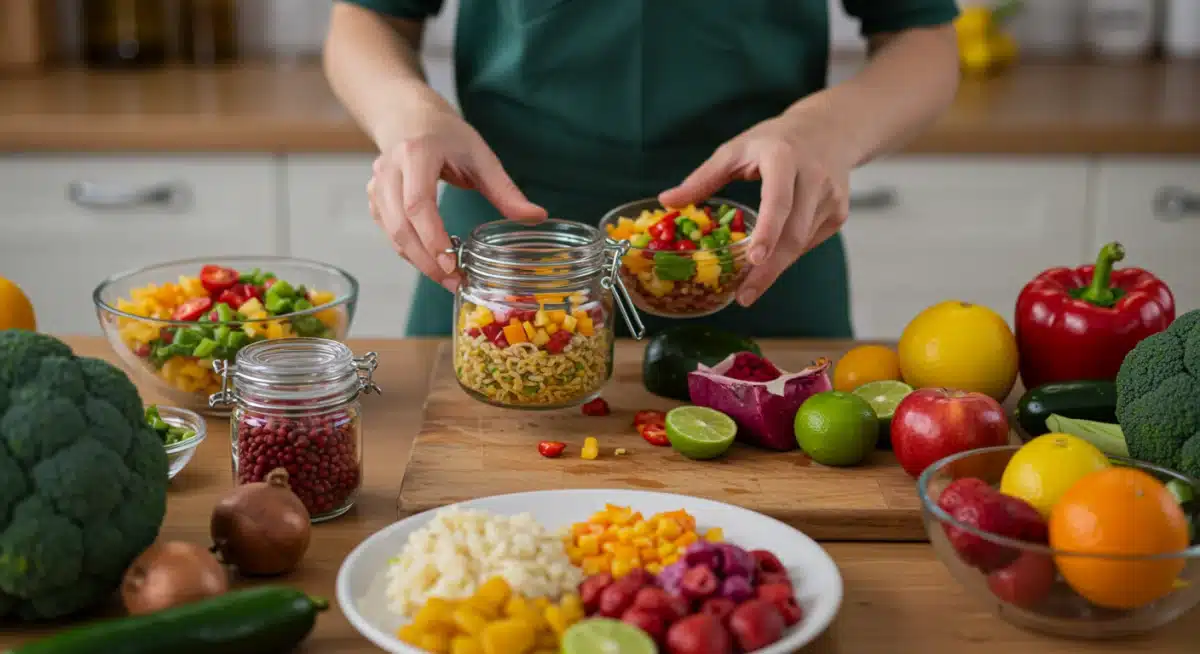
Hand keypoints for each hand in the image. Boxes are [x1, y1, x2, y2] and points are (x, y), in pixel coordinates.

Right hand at [368, 107, 546, 290]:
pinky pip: (388, 232)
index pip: (417, 203)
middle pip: (400, 225)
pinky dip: (409, 251)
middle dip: (426, 260)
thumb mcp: (481, 156)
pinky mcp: (374, 198)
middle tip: (454, 283)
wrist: (408, 117)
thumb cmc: (446, 135)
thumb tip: (537, 217)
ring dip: (418, 261)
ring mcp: (377, 185)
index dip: (432, 238)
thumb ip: (506, 190)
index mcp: (417, 153)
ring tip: (448, 279)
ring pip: (391, 233)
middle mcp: (390, 169)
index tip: (452, 264)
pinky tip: (432, 262)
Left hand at [659, 112, 851, 306]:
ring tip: (750, 287)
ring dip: (776, 267)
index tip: (755, 258)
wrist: (829, 130)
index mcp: (785, 158)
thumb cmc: (774, 141)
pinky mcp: (839, 213)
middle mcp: (814, 178)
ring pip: (802, 243)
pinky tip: (772, 260)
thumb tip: (667, 201)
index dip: (768, 230)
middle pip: (794, 232)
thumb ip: (703, 178)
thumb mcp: (735, 150)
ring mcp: (831, 198)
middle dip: (770, 269)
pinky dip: (788, 255)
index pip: (779, 199)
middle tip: (744, 296)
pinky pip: (809, 243)